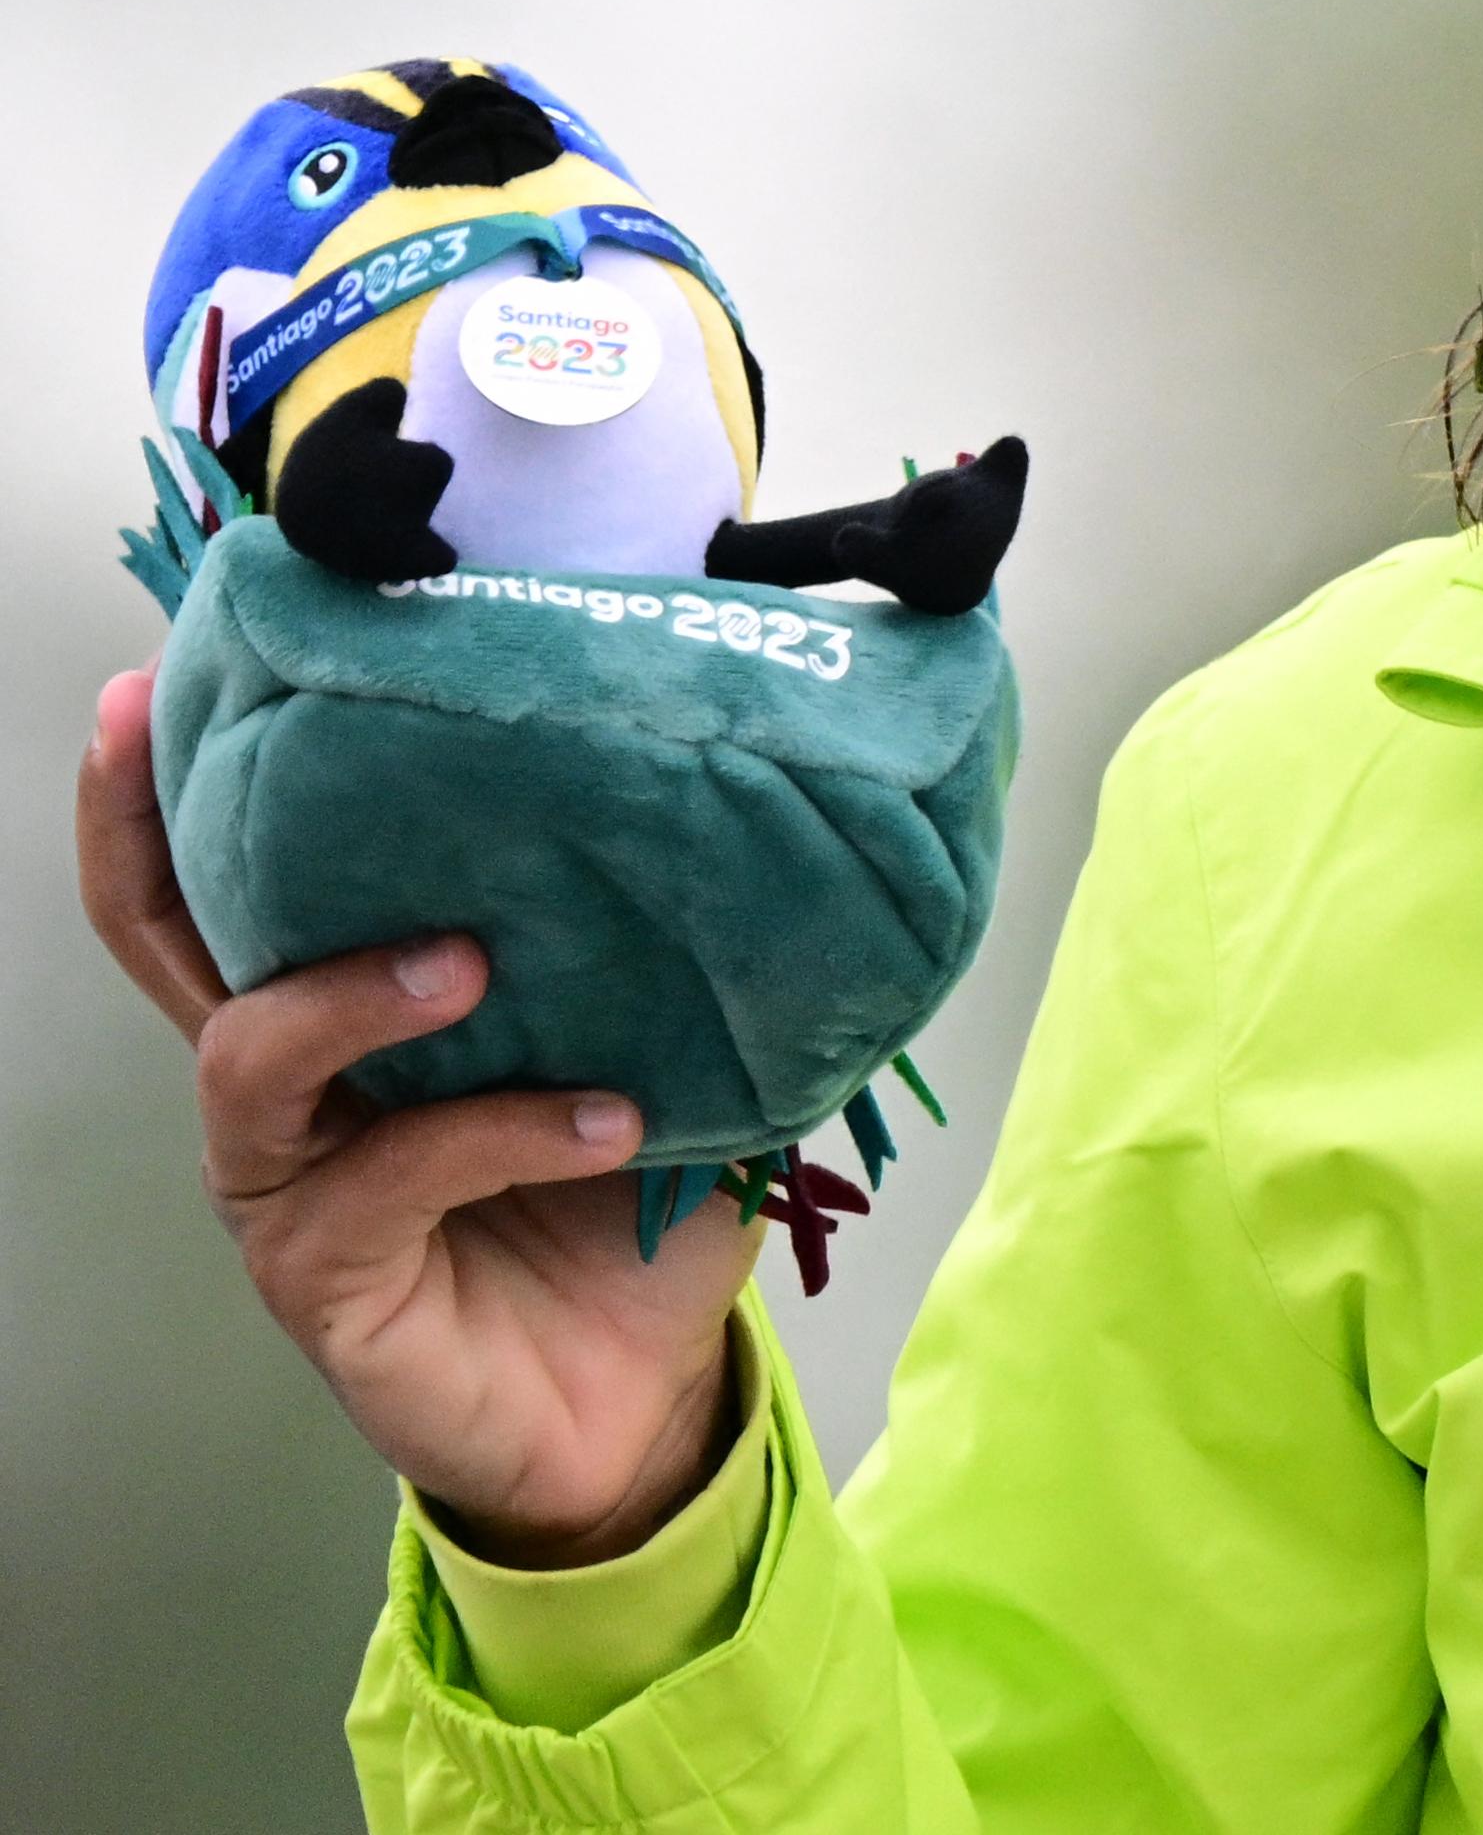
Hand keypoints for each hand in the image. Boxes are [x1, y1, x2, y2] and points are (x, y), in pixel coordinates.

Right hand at [77, 665, 753, 1563]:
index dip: (175, 789)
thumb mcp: (650, 1042)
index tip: (168, 678)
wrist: (641, 1395)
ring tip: (469, 960)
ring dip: (355, 991)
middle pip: (167, 947)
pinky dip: (503, 1130)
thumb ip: (648, 941)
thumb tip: (741, 788)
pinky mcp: (328, 1279)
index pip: (229, 882)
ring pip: (250, 1059)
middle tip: (204, 744)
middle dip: (152, 836)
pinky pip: (390, 1178)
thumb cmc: (628, 1205)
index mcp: (347, 1007)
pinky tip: (611, 1120)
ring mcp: (293, 1186)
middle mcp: (289, 1089)